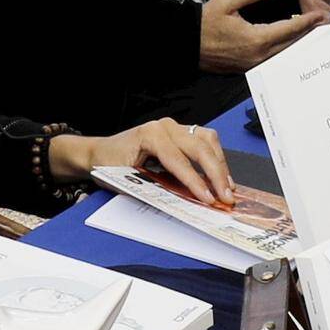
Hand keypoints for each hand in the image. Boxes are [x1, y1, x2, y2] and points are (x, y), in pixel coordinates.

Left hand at [62, 119, 235, 208]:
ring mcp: (174, 127)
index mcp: (149, 135)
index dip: (195, 181)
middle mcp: (165, 126)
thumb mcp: (125, 179)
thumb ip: (152, 187)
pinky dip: (216, 158)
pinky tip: (221, 176)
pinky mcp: (180, 133)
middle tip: (226, 196)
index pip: (178, 160)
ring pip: (207, 140)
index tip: (208, 198)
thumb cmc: (109, 164)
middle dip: (215, 174)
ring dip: (220, 165)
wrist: (100, 152)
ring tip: (228, 187)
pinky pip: (205, 141)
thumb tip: (180, 202)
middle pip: (199, 147)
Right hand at [197, 0, 324, 72]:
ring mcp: (253, 65)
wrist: (186, 43)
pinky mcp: (248, 68)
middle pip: (290, 45)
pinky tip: (290, 44)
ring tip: (311, 35)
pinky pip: (272, 59)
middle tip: (323, 27)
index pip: (289, 29)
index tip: (319, 16)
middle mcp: (258, 56)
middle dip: (307, 35)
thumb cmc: (205, 21)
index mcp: (257, 39)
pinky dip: (284, 51)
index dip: (306, 22)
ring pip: (283, 55)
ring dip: (297, 44)